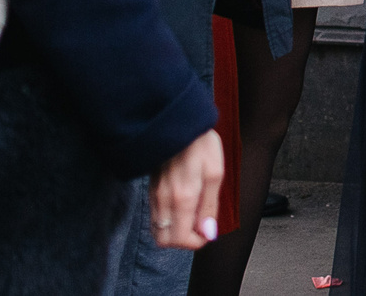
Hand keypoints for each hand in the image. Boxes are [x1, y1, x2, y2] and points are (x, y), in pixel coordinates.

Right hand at [150, 129, 224, 248]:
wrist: (177, 122)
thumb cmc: (200, 145)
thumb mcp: (215, 173)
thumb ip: (209, 206)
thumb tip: (208, 233)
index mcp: (181, 199)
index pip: (180, 240)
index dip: (196, 242)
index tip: (208, 232)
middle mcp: (163, 201)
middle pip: (163, 241)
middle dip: (182, 240)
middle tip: (199, 226)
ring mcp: (154, 195)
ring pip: (157, 229)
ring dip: (174, 230)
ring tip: (192, 215)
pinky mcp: (150, 189)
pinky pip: (155, 215)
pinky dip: (167, 219)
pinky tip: (182, 205)